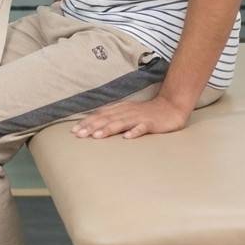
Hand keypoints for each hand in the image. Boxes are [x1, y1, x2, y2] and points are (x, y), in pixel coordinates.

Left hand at [71, 95, 190, 139]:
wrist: (171, 107)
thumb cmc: (147, 113)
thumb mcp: (127, 113)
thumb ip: (113, 117)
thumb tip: (94, 125)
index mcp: (120, 109)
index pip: (100, 115)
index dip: (87, 122)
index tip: (73, 131)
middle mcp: (127, 112)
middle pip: (107, 119)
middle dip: (91, 127)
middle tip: (78, 135)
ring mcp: (139, 117)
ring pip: (121, 123)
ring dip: (108, 129)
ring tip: (96, 136)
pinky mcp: (151, 124)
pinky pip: (142, 128)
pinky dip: (134, 132)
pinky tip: (127, 137)